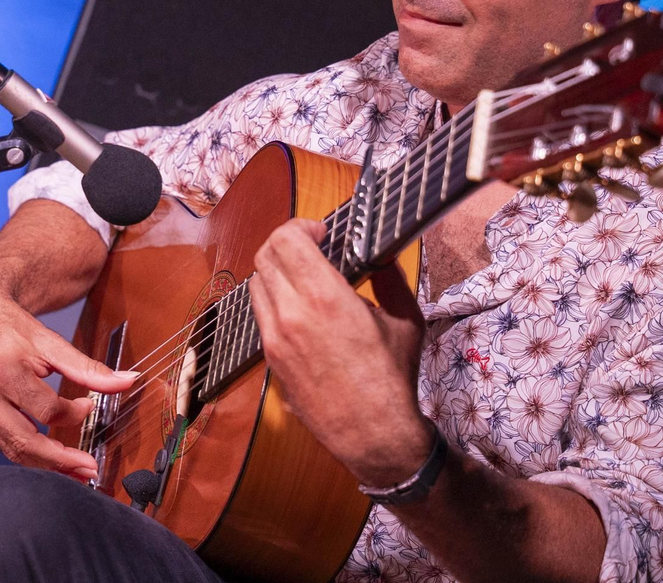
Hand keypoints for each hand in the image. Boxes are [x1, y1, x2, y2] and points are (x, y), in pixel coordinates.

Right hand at [0, 277, 136, 479]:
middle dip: (60, 462)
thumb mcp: (49, 341)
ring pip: (11, 450)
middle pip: (24, 442)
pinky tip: (49, 459)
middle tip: (89, 470)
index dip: (72, 414)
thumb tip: (126, 381)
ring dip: (45, 467)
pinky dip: (28, 455)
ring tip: (74, 473)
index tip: (87, 406)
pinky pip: (2, 444)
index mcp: (3, 371)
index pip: (45, 409)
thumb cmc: (9, 327)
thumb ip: (87, 367)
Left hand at [249, 218, 433, 486]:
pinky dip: (275, 302)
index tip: (321, 233)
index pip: (286, 239)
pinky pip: (261, 316)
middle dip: (286, 244)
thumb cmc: (394, 378)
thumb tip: (382, 253)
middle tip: (312, 249)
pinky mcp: (270, 361)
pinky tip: (302, 311)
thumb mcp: (405, 320)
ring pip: (257, 286)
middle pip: (265, 257)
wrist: (374, 435)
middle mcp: (291, 315)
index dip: (301, 226)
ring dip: (277, 272)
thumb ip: (391, 278)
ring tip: (305, 279)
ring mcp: (275, 340)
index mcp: (324, 298)